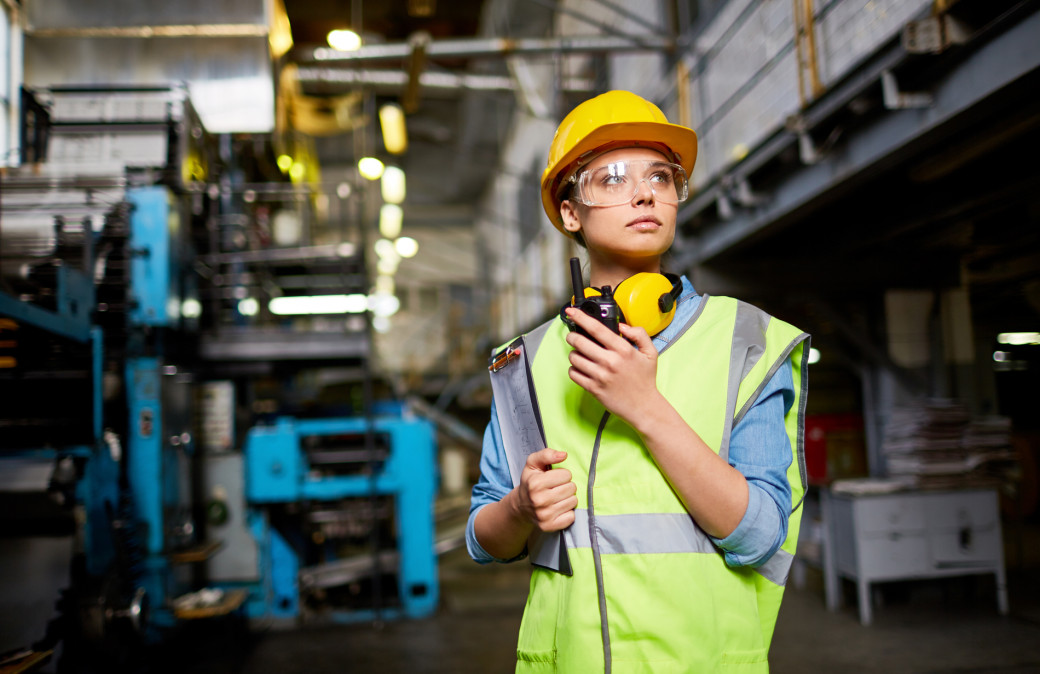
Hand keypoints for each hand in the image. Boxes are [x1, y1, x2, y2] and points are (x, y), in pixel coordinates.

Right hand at [515, 448, 576, 531]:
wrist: (521, 506)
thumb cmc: (530, 482)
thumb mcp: (533, 464)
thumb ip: (546, 454)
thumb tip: (563, 455)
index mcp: (535, 483)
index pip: (566, 474)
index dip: (563, 474)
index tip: (555, 478)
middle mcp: (539, 500)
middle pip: (571, 488)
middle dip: (567, 485)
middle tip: (557, 488)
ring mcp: (544, 515)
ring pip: (573, 502)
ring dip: (568, 498)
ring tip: (558, 497)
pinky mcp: (549, 526)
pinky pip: (571, 517)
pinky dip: (568, 512)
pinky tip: (559, 508)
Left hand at [564, 307, 662, 426]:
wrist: (644, 407)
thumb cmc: (645, 380)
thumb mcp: (650, 352)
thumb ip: (639, 334)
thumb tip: (622, 326)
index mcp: (623, 349)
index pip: (596, 328)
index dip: (580, 317)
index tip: (571, 311)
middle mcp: (610, 361)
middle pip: (579, 342)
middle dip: (572, 336)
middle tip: (574, 337)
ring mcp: (600, 376)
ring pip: (573, 358)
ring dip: (574, 354)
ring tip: (582, 355)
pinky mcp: (593, 389)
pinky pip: (573, 374)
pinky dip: (574, 369)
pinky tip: (583, 369)